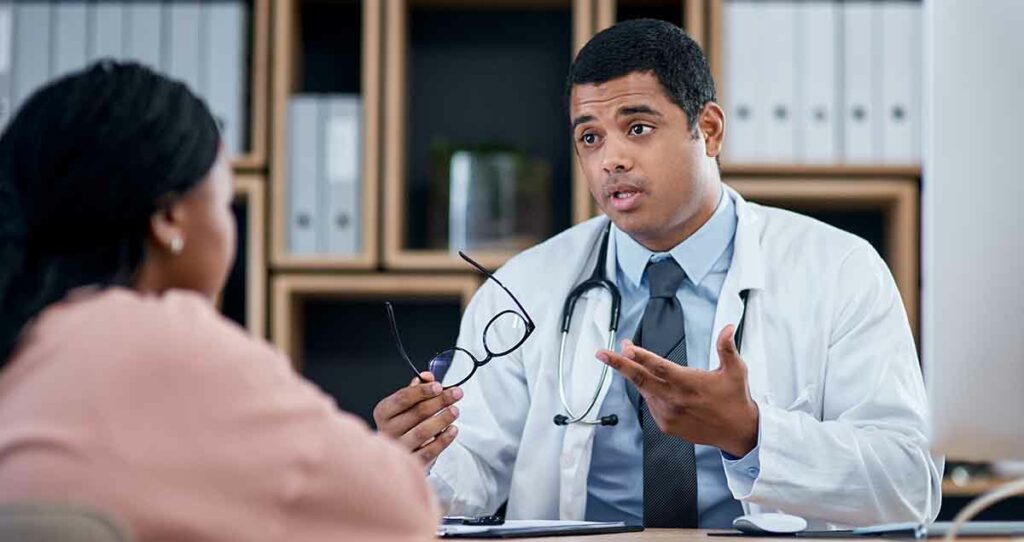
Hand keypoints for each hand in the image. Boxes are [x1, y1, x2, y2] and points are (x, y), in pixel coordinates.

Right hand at [373, 372, 462, 468]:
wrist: (401, 454)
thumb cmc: (406, 424)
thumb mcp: (408, 404)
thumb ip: (417, 388)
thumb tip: (427, 377)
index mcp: (384, 412)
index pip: (403, 398)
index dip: (422, 391)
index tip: (439, 386)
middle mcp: (387, 430)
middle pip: (416, 413)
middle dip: (439, 401)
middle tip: (456, 394)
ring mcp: (398, 448)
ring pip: (422, 432)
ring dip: (442, 419)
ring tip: (455, 411)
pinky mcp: (411, 462)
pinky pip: (429, 451)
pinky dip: (443, 440)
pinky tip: (453, 430)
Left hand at [595, 325, 758, 456]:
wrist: (738, 432)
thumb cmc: (736, 399)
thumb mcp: (736, 370)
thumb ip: (727, 348)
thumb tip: (727, 327)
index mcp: (689, 383)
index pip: (660, 367)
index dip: (641, 357)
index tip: (626, 348)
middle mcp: (675, 399)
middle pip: (641, 379)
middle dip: (619, 365)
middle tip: (602, 354)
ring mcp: (668, 414)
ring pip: (645, 391)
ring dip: (636, 375)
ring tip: (630, 359)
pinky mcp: (666, 425)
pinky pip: (651, 405)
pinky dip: (649, 393)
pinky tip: (656, 386)